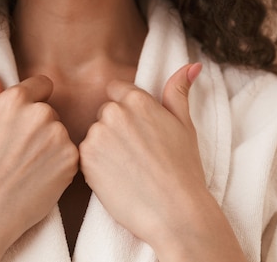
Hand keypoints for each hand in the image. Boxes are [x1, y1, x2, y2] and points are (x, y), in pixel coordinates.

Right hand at [0, 61, 78, 261]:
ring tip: (28, 166)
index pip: (42, 85)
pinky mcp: (72, 158)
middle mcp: (39, 113)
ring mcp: (58, 136)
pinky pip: (71, 153)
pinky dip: (60, 164)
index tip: (23, 124)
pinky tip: (41, 177)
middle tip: (20, 152)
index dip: (34, 103)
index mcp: (14, 100)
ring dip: (52, 146)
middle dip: (41, 127)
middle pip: (52, 111)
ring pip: (62, 133)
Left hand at [80, 64, 245, 260]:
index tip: (138, 132)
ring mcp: (97, 135)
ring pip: (95, 134)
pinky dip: (96, 166)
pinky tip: (117, 179)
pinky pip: (85, 155)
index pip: (117, 91)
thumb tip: (192, 65)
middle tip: (137, 155)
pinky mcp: (85, 159)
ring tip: (129, 169)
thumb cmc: (184, 170)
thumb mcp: (185, 125)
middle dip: (116, 129)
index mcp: (138, 100)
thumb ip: (179, 91)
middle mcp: (114, 112)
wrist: (174, 212)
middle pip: (105, 113)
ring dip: (105, 148)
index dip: (127, 111)